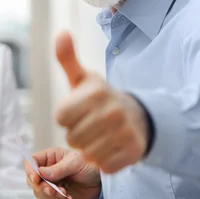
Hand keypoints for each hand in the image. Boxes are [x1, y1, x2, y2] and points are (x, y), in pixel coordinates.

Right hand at [25, 147, 100, 198]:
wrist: (101, 183)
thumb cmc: (90, 165)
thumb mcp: (75, 163)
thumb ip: (58, 168)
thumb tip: (41, 173)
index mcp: (50, 157)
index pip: (31, 162)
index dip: (30, 170)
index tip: (36, 179)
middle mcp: (48, 170)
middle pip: (32, 180)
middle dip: (41, 187)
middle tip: (53, 190)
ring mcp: (52, 184)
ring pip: (39, 192)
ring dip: (51, 195)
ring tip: (65, 193)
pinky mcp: (57, 196)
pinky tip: (70, 198)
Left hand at [55, 32, 150, 173]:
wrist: (138, 117)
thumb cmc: (101, 99)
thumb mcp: (84, 79)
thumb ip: (68, 58)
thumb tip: (62, 32)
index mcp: (96, 92)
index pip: (61, 117)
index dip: (67, 116)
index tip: (79, 110)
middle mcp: (112, 111)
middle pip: (72, 137)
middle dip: (78, 133)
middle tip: (91, 124)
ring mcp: (124, 132)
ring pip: (86, 153)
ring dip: (89, 148)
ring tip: (100, 135)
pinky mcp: (132, 152)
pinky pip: (103, 165)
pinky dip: (104, 160)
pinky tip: (111, 147)